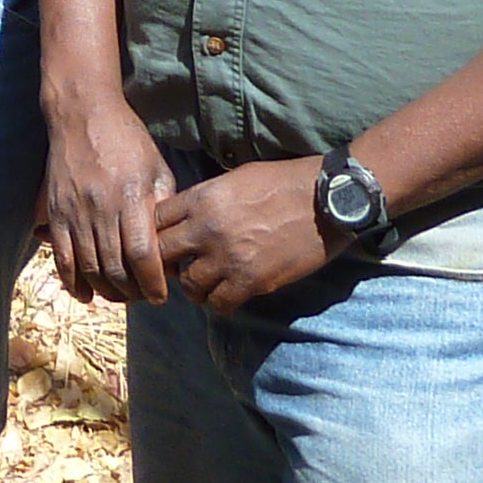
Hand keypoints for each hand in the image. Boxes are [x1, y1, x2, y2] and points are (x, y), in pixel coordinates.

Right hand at [42, 101, 176, 304]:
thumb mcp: (157, 169)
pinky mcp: (56, 212)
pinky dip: (72, 281)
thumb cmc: (127, 140)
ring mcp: (75, 211)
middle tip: (142, 297)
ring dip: (105, 290)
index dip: (152, 282)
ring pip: (88, 267)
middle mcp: (101, 208)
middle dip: (131, 292)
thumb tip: (170, 245)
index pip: (142, 254)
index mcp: (131, 197)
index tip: (161, 296)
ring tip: (119, 295)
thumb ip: (162, 208)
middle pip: (114, 267)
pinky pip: (62, 257)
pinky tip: (85, 294)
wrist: (82, 115)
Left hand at [153, 157, 337, 310]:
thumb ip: (206, 198)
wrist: (326, 200)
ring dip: (194, 286)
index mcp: (203, 198)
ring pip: (189, 285)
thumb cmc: (284, 182)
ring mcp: (229, 257)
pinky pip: (219, 303)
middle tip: (177, 267)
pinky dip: (219, 302)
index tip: (165, 239)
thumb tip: (186, 215)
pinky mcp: (252, 281)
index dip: (157, 232)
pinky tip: (227, 295)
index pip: (156, 220)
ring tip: (205, 283)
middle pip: (163, 254)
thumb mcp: (235, 178)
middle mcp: (208, 229)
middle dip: (166, 261)